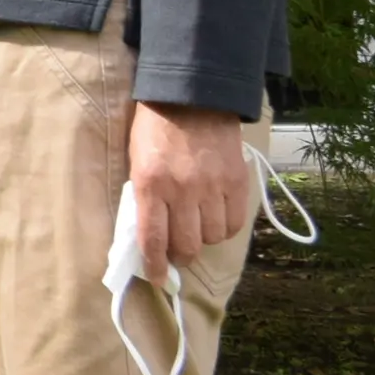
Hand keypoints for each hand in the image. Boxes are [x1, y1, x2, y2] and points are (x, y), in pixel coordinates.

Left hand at [129, 100, 253, 271]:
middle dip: (181, 255)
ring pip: (212, 237)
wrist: (193, 97)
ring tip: (196, 227)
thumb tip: (150, 234)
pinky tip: (216, 218)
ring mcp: (213, 187)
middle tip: (178, 250)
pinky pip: (234, 223)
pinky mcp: (237, 183)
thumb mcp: (136, 159)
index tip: (157, 278)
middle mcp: (182, 190)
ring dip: (203, 239)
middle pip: (187, 245)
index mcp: (149, 183)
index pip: (153, 238)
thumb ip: (144, 195)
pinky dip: (225, 228)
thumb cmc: (155, 128)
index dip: (155, 265)